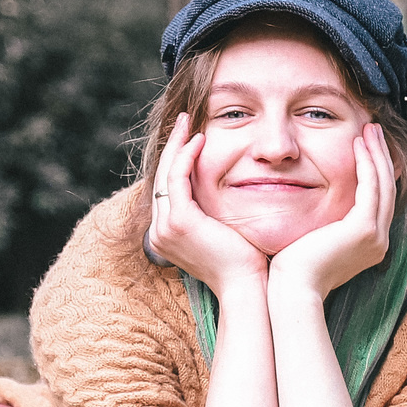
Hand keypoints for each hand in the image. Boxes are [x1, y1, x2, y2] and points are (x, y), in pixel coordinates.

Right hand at [146, 113, 268, 292]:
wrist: (247, 286)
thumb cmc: (245, 265)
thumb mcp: (224, 234)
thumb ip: (215, 216)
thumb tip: (225, 197)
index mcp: (168, 236)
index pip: (168, 190)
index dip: (176, 161)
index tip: (190, 137)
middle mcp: (160, 233)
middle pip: (162, 178)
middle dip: (173, 146)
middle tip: (184, 120)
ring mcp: (166, 228)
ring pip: (167, 174)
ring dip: (178, 144)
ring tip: (189, 121)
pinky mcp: (180, 221)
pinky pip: (178, 179)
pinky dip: (186, 156)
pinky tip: (200, 140)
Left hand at [267, 123, 395, 301]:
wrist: (292, 289)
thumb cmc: (293, 269)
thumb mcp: (315, 240)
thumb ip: (324, 225)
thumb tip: (316, 211)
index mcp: (369, 244)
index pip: (378, 200)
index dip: (376, 170)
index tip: (366, 146)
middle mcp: (378, 241)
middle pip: (386, 188)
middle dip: (380, 156)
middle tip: (373, 129)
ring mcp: (375, 236)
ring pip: (382, 184)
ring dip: (376, 153)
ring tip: (369, 129)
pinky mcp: (363, 229)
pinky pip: (370, 187)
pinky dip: (366, 163)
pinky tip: (358, 144)